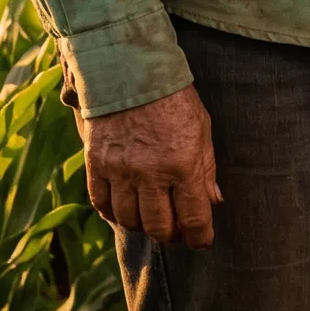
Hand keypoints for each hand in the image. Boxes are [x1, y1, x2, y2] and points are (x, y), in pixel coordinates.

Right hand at [80, 83, 221, 247]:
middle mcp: (151, 172)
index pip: (194, 218)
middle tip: (177, 230)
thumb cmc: (174, 97)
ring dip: (143, 226)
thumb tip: (214, 201)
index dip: (200, 237)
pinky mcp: (96, 164)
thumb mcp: (201, 127)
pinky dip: (113, 214)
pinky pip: (102, 205)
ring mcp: (121, 170)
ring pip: (130, 221)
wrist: (131, 69)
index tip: (202, 241)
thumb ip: (206, 168)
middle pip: (159, 227)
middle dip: (172, 235)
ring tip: (152, 217)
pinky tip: (124, 211)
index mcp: (183, 162)